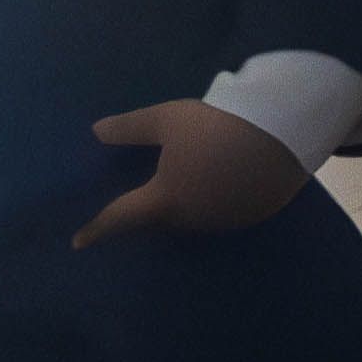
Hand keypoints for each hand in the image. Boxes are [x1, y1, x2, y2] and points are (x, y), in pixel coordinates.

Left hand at [72, 97, 313, 247]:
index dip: (97, 228)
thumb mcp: (167, 119)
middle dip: (146, 211)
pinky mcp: (252, 215)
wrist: (283, 130)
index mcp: (165, 199)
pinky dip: (211, 203)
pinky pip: (221, 213)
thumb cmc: (217, 124)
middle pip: (159, 218)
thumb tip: (96, 131)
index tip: (78, 243)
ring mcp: (225, 220)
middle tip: (136, 200)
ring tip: (182, 186)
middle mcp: (193, 219)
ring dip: (182, 206)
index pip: (121, 217)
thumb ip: (129, 129)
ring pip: (191, 218)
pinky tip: (216, 185)